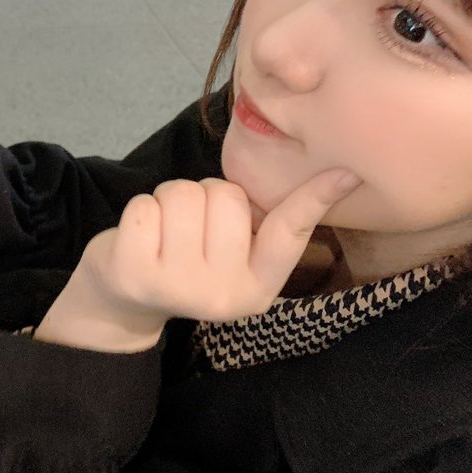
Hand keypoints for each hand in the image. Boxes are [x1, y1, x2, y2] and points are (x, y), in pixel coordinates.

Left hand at [34, 170, 359, 351]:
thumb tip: (334, 178)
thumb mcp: (232, 257)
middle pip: (227, 196)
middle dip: (204, 195)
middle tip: (190, 228)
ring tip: (164, 231)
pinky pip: (145, 205)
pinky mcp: (136, 273)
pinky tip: (139, 238)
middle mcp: (225, 295)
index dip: (316, 198)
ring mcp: (180, 287)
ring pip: (184, 194)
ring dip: (169, 199)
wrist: (124, 302)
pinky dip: (140, 208)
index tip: (347, 170)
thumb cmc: (186, 261)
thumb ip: (264, 227)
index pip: (290, 233)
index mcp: (258, 288)